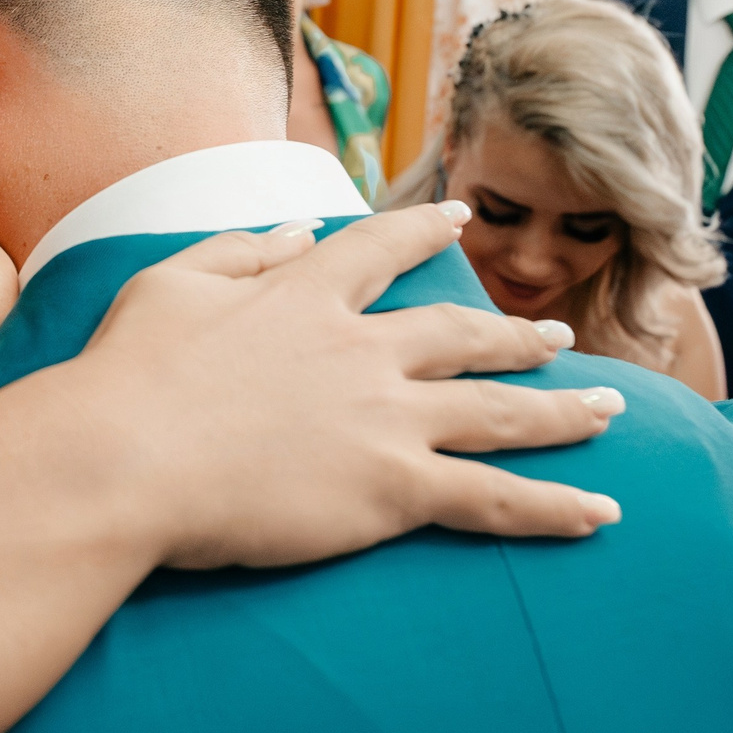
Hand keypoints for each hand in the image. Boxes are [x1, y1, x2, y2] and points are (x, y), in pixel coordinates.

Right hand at [68, 201, 623, 571]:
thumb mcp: (169, 284)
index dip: (425, 231)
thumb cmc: (127, 376)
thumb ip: (242, 252)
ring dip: (561, 410)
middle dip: (517, 335)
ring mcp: (386, 419)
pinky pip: (494, 499)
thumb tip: (299, 231)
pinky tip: (600, 513)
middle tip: (558, 337)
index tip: (459, 218)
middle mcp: (362, 349)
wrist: (124, 460)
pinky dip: (553, 507)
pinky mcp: (394, 489)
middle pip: (463, 335)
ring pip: (499, 411)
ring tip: (607, 409)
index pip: (381, 249)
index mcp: (304, 296)